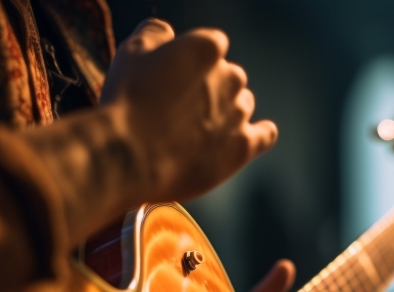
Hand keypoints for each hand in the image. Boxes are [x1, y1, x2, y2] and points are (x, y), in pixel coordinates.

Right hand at [101, 18, 277, 202]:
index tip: (180, 78)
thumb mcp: (132, 52)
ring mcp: (239, 113)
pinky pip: (265, 135)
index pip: (213, 46)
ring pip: (243, 106)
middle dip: (213, 89)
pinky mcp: (243, 147)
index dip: (196, 62)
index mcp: (206, 47)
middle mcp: (230, 77)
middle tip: (185, 108)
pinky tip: (254, 136)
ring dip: (227, 113)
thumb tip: (166, 33)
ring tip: (200, 130)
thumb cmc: (128, 103)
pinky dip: (260, 133)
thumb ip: (155, 34)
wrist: (131, 156)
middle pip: (231, 77)